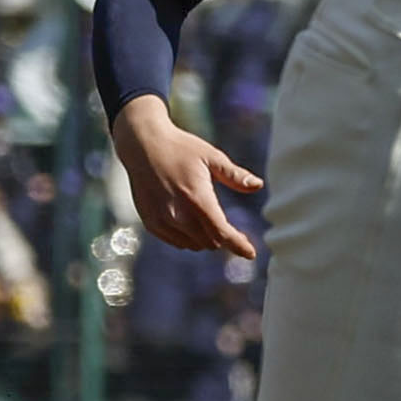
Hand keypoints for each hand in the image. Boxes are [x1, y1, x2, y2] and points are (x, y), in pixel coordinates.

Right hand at [111, 96, 261, 257]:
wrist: (142, 146)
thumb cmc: (181, 149)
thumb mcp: (212, 157)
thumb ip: (235, 176)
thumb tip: (258, 186)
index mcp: (196, 198)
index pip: (221, 232)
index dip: (238, 245)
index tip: (251, 254)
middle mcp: (177, 214)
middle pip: (210, 242)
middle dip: (223, 237)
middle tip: (232, 229)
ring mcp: (161, 220)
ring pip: (193, 245)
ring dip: (205, 239)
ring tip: (209, 221)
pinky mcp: (150, 222)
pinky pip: (175, 241)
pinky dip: (187, 238)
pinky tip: (191, 223)